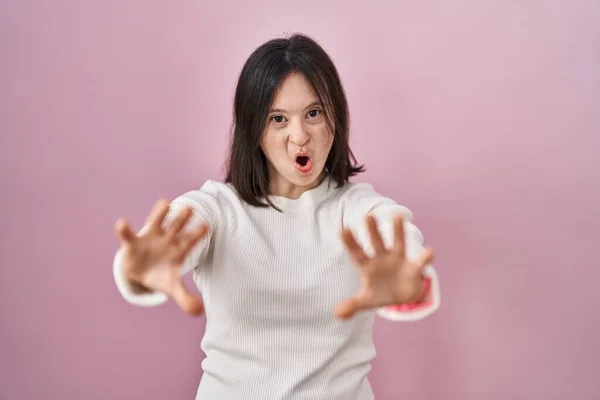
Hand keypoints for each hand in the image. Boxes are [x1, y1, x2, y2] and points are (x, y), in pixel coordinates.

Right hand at [115, 199, 208, 315]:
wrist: (141, 273)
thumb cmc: (161, 276)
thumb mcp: (173, 288)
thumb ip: (186, 298)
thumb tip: (200, 311)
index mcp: (179, 251)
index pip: (190, 241)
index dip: (197, 234)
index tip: (207, 227)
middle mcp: (167, 240)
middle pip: (176, 227)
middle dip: (182, 218)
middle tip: (190, 207)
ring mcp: (150, 238)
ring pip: (157, 222)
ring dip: (160, 213)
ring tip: (165, 203)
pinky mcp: (133, 242)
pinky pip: (128, 235)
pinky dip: (124, 230)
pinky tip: (121, 224)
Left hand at [334, 214, 434, 318]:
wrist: (401, 296)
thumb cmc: (380, 293)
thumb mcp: (366, 301)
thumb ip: (352, 305)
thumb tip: (337, 314)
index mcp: (368, 265)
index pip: (357, 253)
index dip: (350, 243)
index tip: (342, 230)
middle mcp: (382, 258)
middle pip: (376, 243)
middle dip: (372, 231)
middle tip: (368, 216)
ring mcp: (398, 260)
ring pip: (398, 243)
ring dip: (398, 231)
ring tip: (398, 217)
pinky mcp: (414, 267)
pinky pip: (420, 261)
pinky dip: (425, 257)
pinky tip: (429, 252)